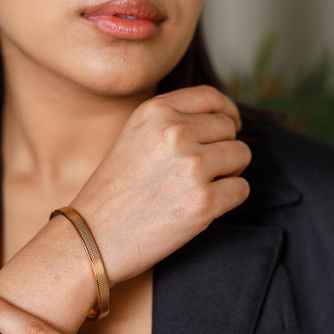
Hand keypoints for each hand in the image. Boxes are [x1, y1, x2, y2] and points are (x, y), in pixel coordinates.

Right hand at [72, 85, 250, 282]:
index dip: (227, 112)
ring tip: (198, 186)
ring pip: (241, 155)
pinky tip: (202, 205)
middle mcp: (174, 132)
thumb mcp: (135, 136)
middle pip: (229, 128)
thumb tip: (222, 120)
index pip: (212, 97)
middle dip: (222, 147)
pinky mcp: (204, 202)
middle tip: (201, 169)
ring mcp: (191, 166)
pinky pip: (241, 188)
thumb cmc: (114, 189)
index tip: (229, 127)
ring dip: (228, 172)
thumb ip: (173, 120)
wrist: (92, 236)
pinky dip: (229, 197)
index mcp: (155, 111)